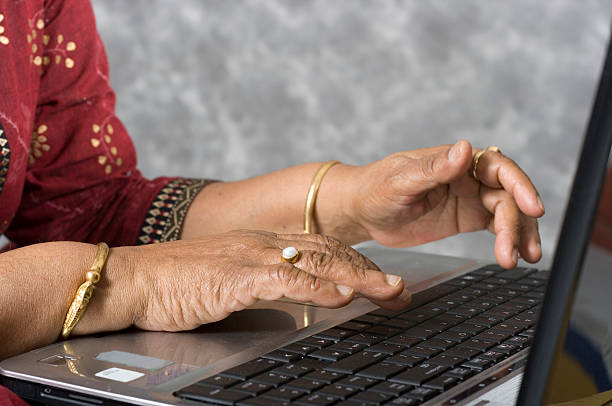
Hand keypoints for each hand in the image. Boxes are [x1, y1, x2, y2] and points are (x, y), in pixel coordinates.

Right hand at [122, 230, 407, 331]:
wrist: (134, 279)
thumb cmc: (179, 283)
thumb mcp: (233, 280)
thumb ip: (268, 284)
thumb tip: (303, 298)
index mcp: (264, 243)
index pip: (323, 248)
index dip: (359, 264)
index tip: (385, 283)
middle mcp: (263, 243)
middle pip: (329, 251)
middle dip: (370, 270)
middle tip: (400, 290)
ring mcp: (249, 256)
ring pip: (315, 260)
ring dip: (356, 276)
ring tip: (387, 291)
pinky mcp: (232, 275)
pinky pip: (281, 279)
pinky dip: (314, 288)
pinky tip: (338, 297)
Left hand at [348, 140, 543, 268]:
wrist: (362, 211)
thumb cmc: (375, 189)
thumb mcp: (400, 180)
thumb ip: (434, 168)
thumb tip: (464, 148)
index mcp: (454, 160)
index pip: (497, 167)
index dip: (519, 185)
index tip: (532, 207)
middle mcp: (467, 176)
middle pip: (507, 195)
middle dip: (517, 222)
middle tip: (518, 251)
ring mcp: (469, 197)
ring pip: (506, 212)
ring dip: (518, 234)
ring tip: (523, 258)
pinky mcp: (465, 217)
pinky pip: (495, 226)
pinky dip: (508, 240)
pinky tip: (514, 256)